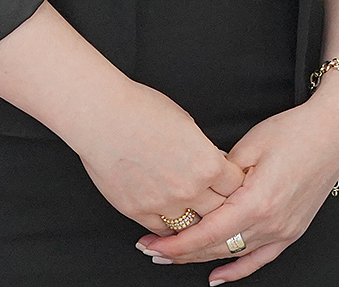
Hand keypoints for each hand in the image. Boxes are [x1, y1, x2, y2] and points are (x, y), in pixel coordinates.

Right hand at [68, 76, 246, 235]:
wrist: (103, 116)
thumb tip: (213, 164)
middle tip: (213, 201)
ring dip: (193, 219)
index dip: (232, 183)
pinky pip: (161, 229)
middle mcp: (190, 189)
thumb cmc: (143, 110)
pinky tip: (168, 215)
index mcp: (207, 163)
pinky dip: (167, 225)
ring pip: (191, 226)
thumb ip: (203, 150)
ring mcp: (163, 204)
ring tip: (191, 210)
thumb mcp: (188, 124)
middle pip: (217, 211)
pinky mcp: (138, 211)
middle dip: (218, 205)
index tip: (228, 183)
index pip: (235, 186)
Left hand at [133, 70, 338, 281]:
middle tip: (151, 250)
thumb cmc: (295, 131)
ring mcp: (285, 230)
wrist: (335, 132)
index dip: (176, 243)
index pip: (208, 233)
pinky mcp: (292, 230)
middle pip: (217, 248)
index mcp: (257, 201)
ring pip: (234, 254)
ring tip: (173, 258)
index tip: (151, 244)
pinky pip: (260, 259)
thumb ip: (221, 175)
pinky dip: (238, 270)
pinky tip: (217, 276)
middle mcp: (272, 223)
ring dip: (202, 258)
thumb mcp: (249, 145)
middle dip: (181, 252)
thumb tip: (197, 190)